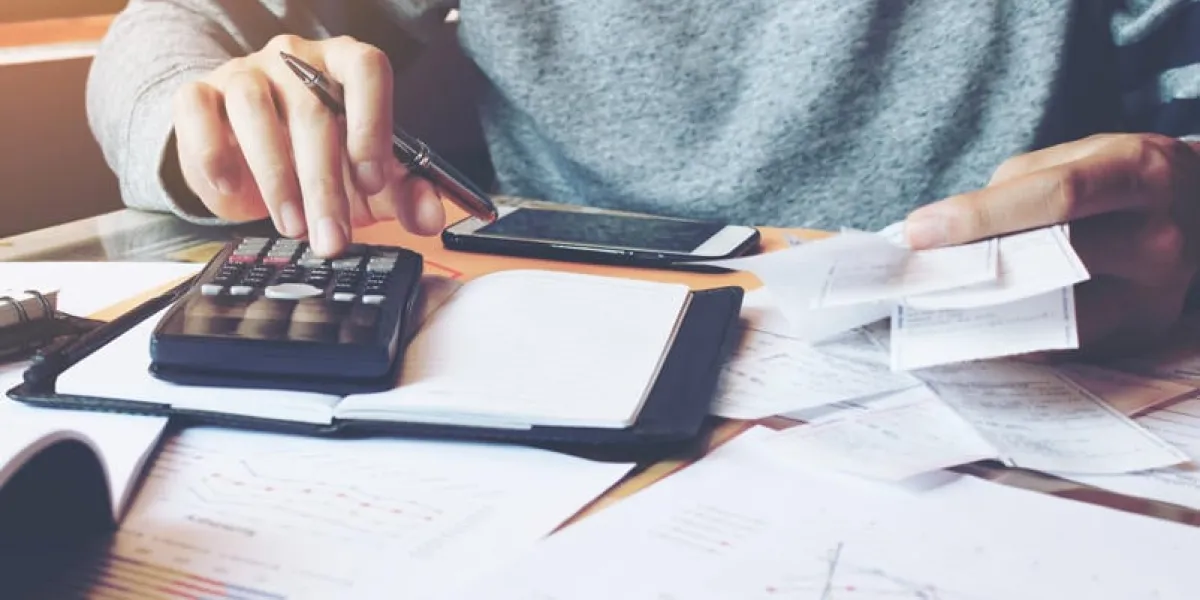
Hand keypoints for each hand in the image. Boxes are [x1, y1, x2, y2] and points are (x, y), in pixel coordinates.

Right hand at [171, 34, 445, 255]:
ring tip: (293, 227)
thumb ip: (406, 195)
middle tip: (333, 237)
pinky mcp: (199, 93)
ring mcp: (245, 72)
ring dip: (277, 179)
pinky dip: (213, 153)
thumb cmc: (317, 161)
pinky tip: (230, 187)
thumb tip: (433, 217)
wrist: (246, 157)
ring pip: (257, 112)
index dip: (372, 123)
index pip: (366, 68)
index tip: (372, 181)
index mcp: (345, 66)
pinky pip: (198, 110)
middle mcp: (295, 59)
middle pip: (313, 110)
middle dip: (325, 185)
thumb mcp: (367, 183)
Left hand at [903, 133, 1199, 356]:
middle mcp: (1160, 237)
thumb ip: (1016, 190)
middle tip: (912, 276)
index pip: (1056, 197)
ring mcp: (1157, 294)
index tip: (918, 231)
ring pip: (1057, 315)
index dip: (981, 215)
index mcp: (1141, 173)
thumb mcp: (1080, 157)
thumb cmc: (1122, 178)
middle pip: (1053, 259)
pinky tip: (972, 327)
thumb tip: (946, 236)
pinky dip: (1015, 335)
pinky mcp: (1144, 332)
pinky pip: (1066, 342)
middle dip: (973, 270)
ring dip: (986, 312)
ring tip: (931, 305)